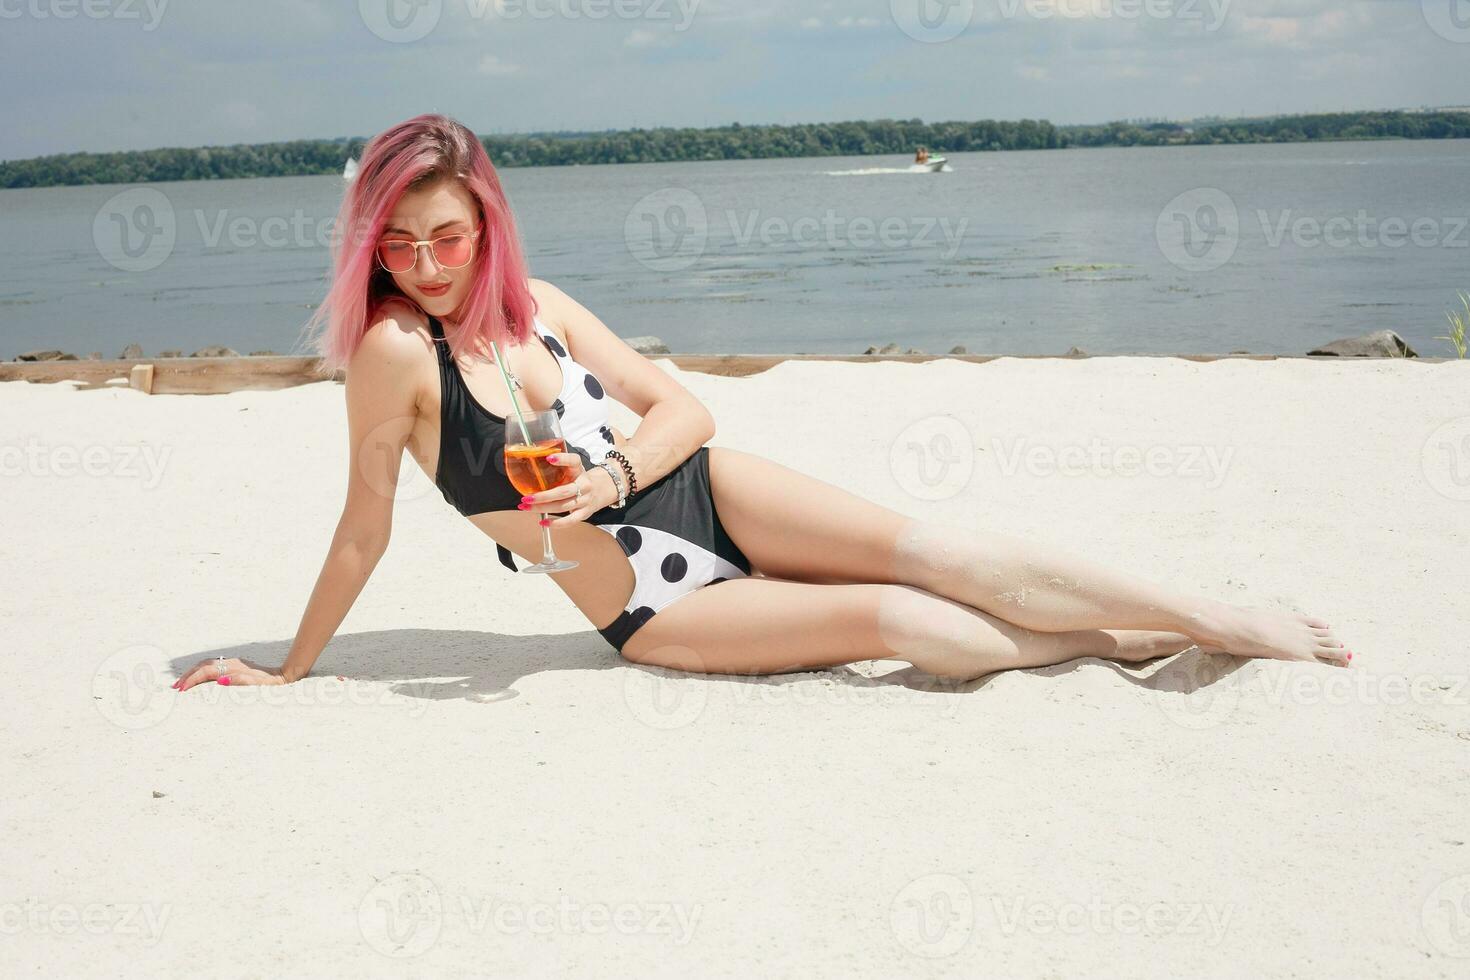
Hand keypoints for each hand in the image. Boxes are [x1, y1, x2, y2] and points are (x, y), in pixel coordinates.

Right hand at [173, 656, 290, 691]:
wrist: (284, 676)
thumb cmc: (271, 684)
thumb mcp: (257, 685)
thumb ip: (240, 681)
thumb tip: (220, 680)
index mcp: (234, 667)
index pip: (207, 672)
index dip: (193, 680)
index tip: (181, 690)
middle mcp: (232, 663)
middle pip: (203, 665)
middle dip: (188, 675)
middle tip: (175, 688)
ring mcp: (233, 663)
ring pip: (207, 664)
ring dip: (193, 673)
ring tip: (182, 684)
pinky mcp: (235, 666)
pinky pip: (213, 667)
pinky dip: (201, 672)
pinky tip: (198, 679)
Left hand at [518, 451, 618, 528]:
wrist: (601, 489)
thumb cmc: (579, 479)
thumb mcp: (572, 469)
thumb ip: (556, 468)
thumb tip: (530, 467)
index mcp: (579, 469)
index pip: (574, 461)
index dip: (562, 459)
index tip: (549, 458)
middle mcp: (584, 484)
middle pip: (563, 491)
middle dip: (543, 496)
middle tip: (526, 498)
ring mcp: (586, 500)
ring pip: (563, 506)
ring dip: (543, 508)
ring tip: (526, 507)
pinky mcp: (585, 513)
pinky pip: (571, 520)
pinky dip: (556, 523)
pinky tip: (543, 522)